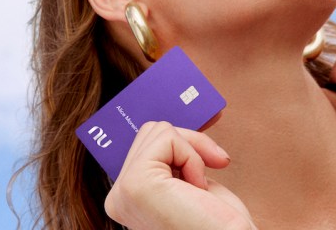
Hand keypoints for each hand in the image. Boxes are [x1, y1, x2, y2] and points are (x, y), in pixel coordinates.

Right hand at [104, 121, 255, 229]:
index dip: (176, 135)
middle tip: (212, 169)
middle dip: (188, 144)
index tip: (211, 117)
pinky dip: (192, 156)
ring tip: (198, 188)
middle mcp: (117, 198)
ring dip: (190, 153)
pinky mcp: (135, 182)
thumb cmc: (218, 221)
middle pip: (149, 132)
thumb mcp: (192, 179)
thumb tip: (176, 115)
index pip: (143, 145)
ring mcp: (122, 192)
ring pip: (157, 130)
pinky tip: (196, 189)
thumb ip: (175, 154)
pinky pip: (167, 138)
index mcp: (127, 199)